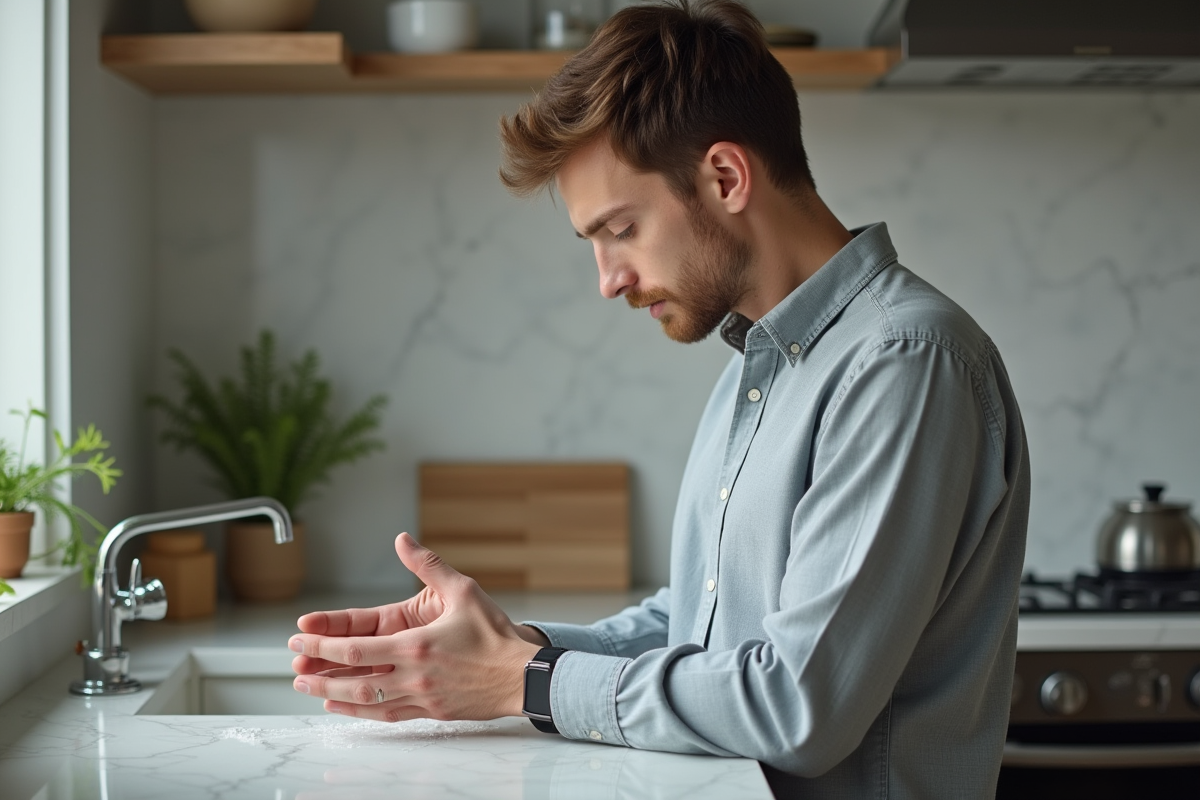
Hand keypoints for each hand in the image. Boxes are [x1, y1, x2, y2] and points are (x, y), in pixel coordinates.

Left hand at [289, 532, 542, 721]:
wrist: (523, 676)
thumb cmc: (496, 635)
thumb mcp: (462, 590)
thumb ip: (427, 565)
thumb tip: (402, 540)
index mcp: (416, 644)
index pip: (355, 647)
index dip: (322, 643)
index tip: (299, 637)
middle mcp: (413, 675)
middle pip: (352, 679)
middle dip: (318, 672)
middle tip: (294, 666)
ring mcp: (420, 697)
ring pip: (365, 701)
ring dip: (332, 694)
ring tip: (308, 688)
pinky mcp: (430, 711)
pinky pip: (386, 714)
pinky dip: (359, 712)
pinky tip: (342, 706)